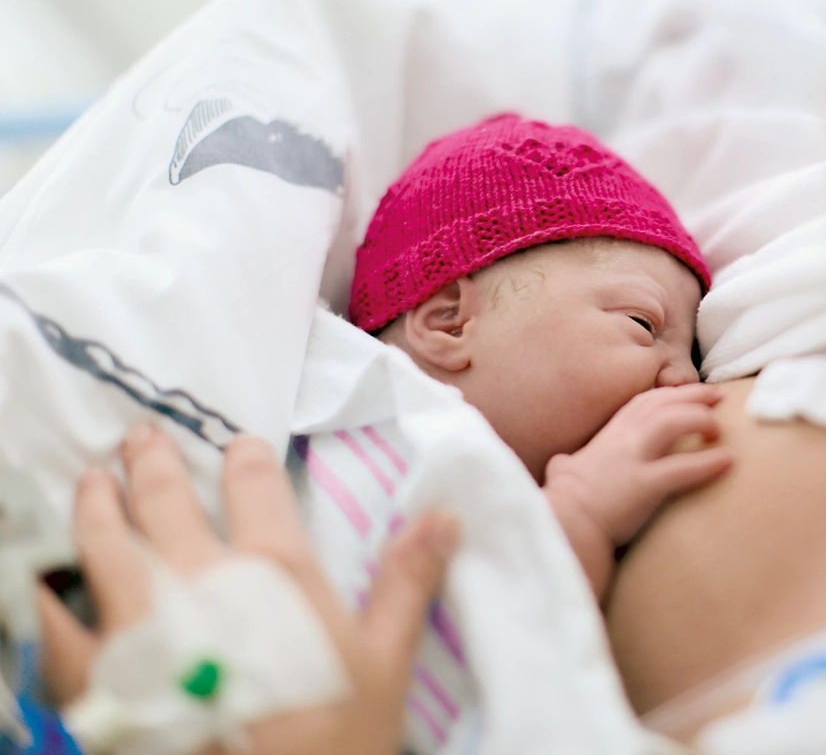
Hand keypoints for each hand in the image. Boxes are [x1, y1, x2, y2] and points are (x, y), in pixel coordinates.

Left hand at [36, 423, 457, 754]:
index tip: (240, 445)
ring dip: (95, 503)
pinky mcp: (96, 671)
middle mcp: (197, 579)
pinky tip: (44, 579)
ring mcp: (138, 621)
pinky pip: (55, 619)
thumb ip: (406, 583)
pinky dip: (46, 590)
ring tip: (92, 482)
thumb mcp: (382, 665)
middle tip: (141, 437)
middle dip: (152, 461)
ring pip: (102, 541)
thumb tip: (445, 515)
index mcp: (271, 571)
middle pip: (164, 499)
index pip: (254, 487)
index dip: (245, 459)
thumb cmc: (326, 740)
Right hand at [544, 384, 731, 597]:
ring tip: (719, 430)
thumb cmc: (564, 503)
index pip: (644, 402)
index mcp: (609, 435)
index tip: (691, 393)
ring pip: (673, 422)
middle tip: (718, 397)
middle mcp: (623, 440)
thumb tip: (558, 464)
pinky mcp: (644, 486)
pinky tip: (728, 461)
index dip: (671, 394)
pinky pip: (683, 468)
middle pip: (664, 403)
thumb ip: (565, 464)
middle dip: (694, 395)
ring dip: (701, 420)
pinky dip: (708, 463)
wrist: (565, 525)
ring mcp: (633, 460)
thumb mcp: (562, 474)